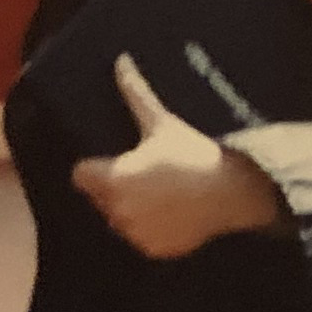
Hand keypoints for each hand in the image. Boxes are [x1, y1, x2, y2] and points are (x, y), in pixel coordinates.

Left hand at [71, 55, 287, 258]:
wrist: (231, 191)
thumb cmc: (192, 153)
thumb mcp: (161, 122)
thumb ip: (135, 93)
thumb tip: (120, 61)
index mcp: (113, 179)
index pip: (80, 175)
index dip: (93, 167)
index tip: (111, 161)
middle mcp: (117, 211)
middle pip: (99, 197)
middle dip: (113, 186)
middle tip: (142, 172)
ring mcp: (136, 234)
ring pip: (119, 219)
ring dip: (130, 208)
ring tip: (159, 191)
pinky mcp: (155, 250)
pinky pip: (141, 238)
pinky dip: (151, 229)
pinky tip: (171, 211)